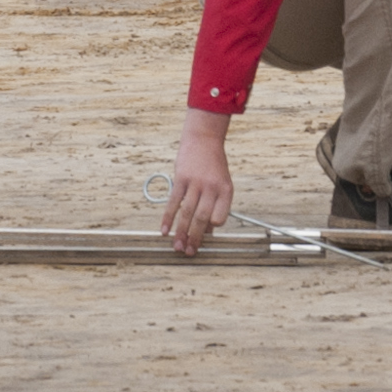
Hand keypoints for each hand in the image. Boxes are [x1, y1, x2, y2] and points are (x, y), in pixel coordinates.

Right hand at [163, 110, 235, 254]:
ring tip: (177, 246)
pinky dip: (168, 218)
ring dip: (181, 232)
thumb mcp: (221, 183)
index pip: (220, 217)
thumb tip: (208, 231)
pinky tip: (165, 230)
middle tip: (189, 252)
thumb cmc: (213, 165)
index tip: (206, 237)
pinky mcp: (181, 178)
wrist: (204, 139)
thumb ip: (216, 205)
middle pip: (203, 218)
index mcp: (226, 191)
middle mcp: (212, 188)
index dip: (212, 229)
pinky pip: (174, 202)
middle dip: (195, 238)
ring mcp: (196, 183)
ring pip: (187, 213)